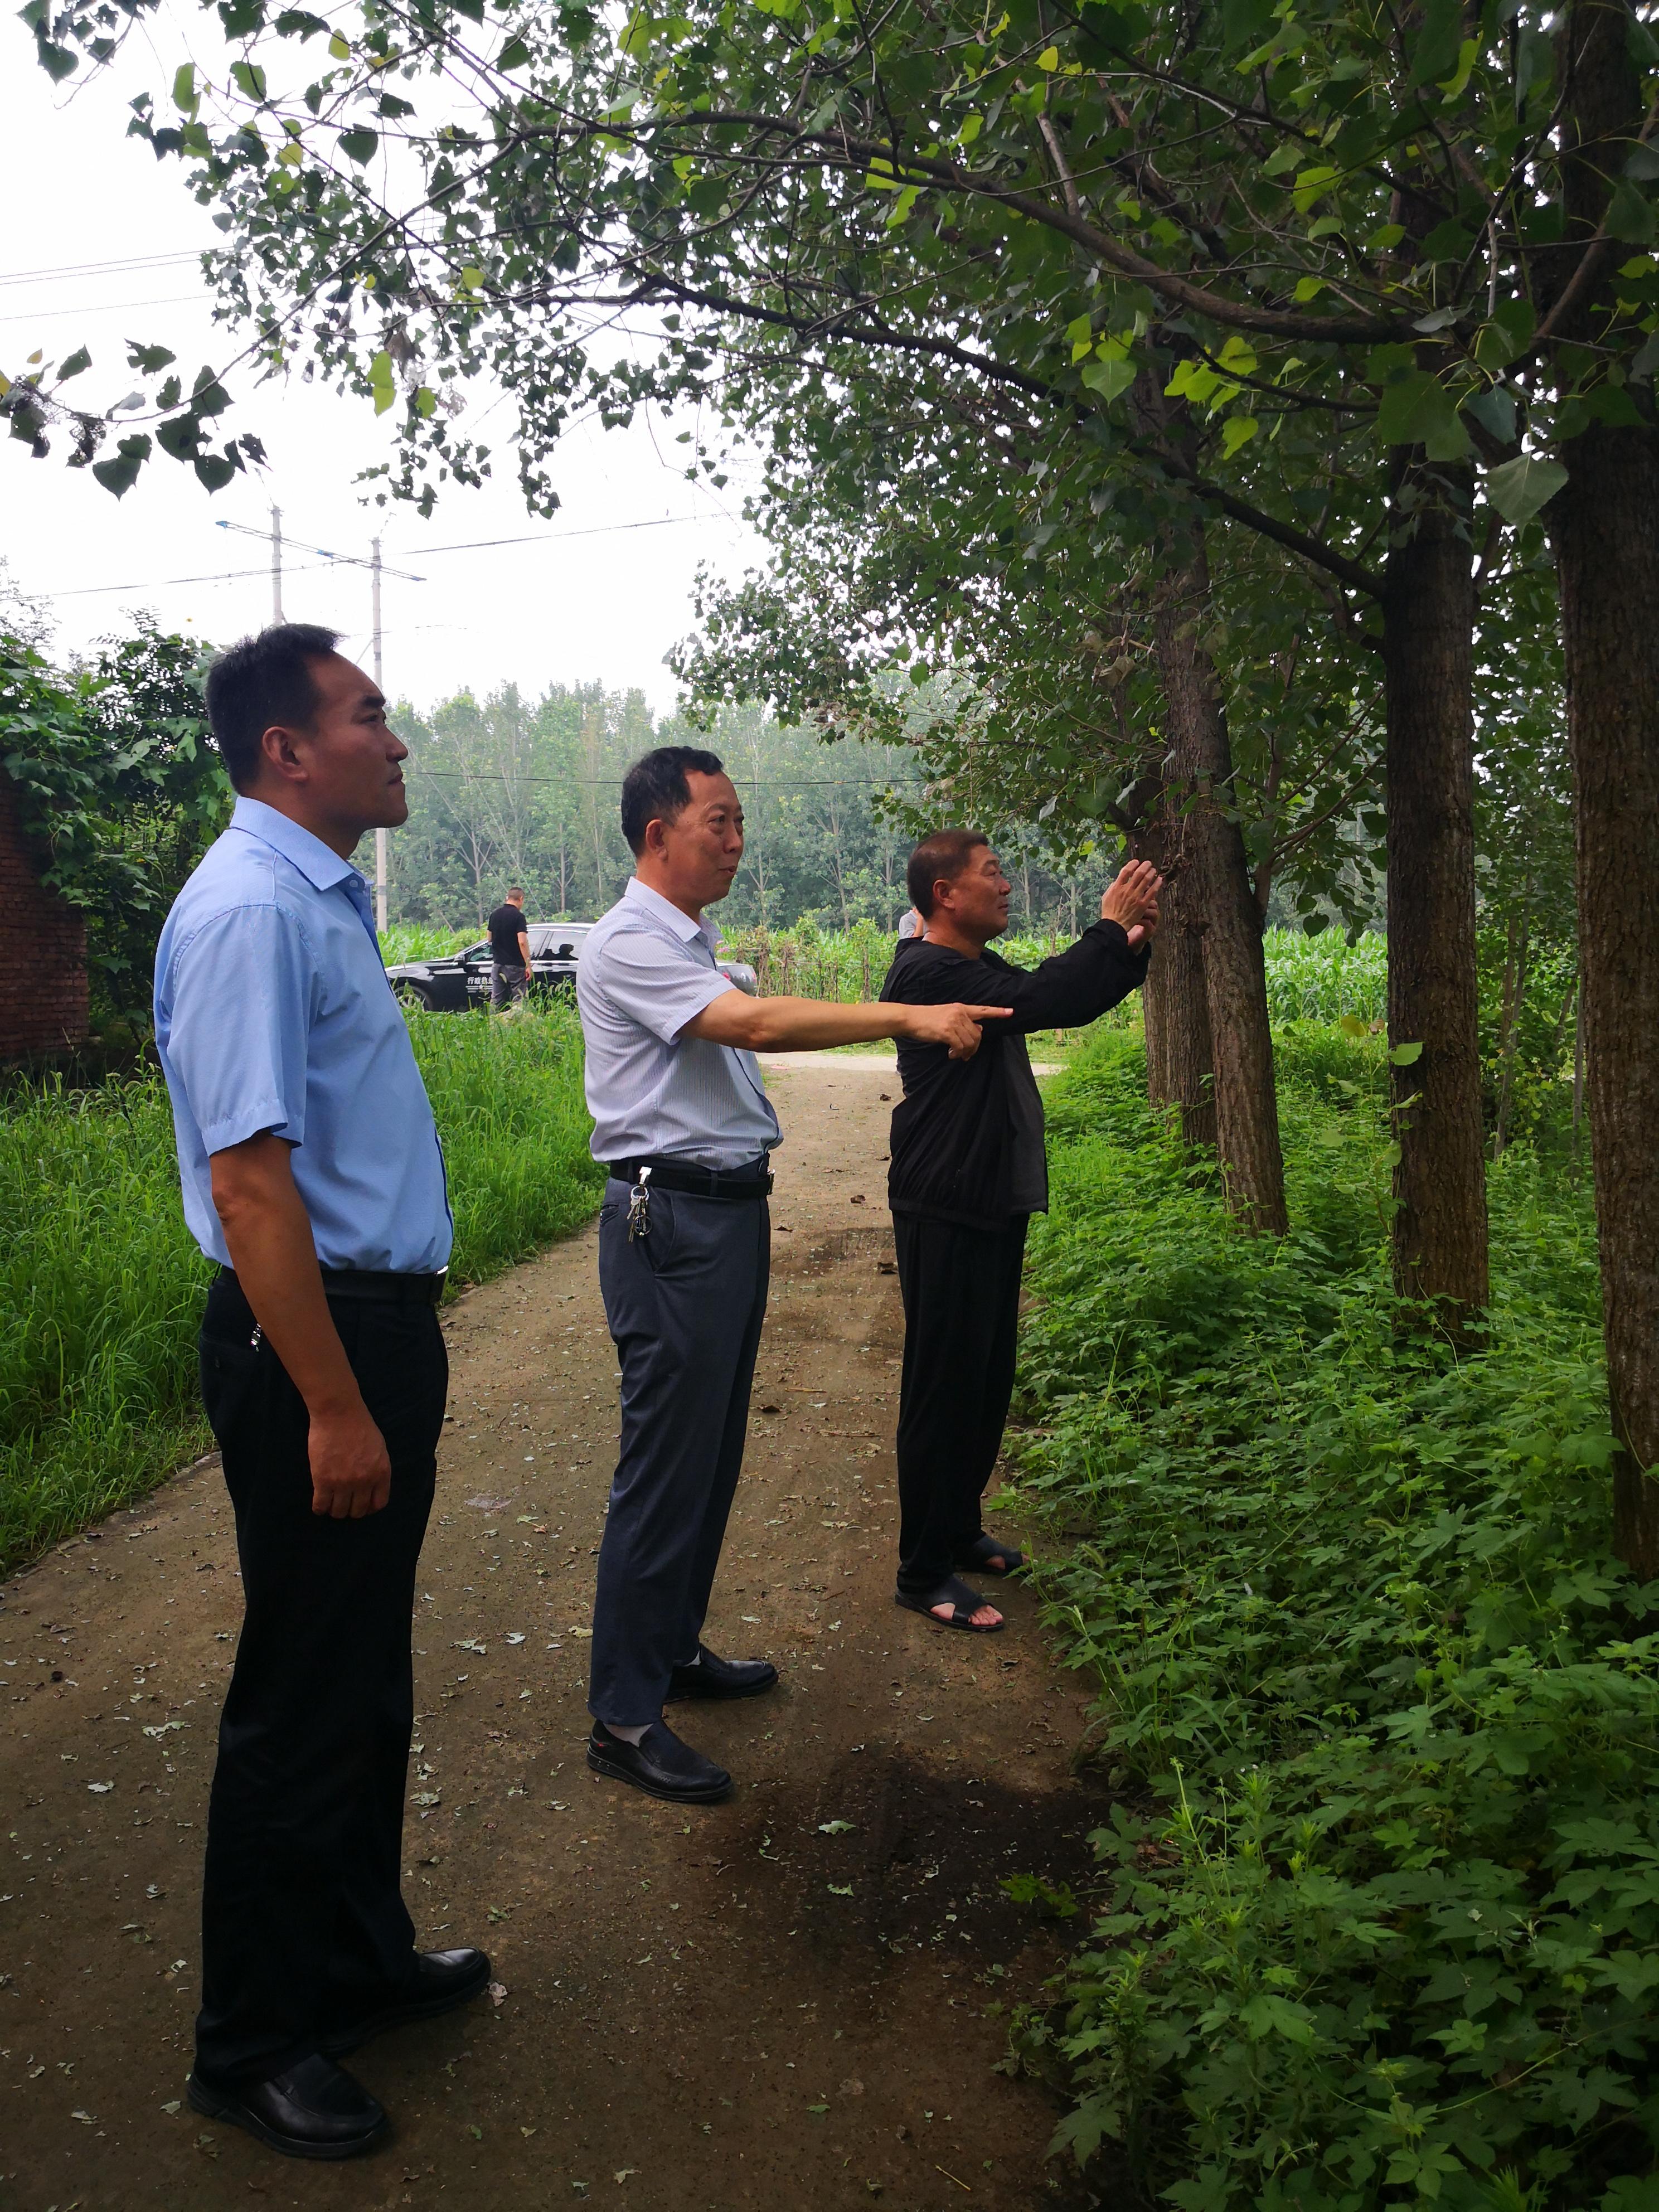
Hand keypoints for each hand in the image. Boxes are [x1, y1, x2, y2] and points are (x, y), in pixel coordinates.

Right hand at [308, 1400, 392, 1518]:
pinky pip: (320, 1505)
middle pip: (358, 1511)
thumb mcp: (379, 1449)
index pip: (379, 1503)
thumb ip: (377, 1469)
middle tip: (344, 1503)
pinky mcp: (323, 1480)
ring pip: (339, 1512)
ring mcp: (343, 1483)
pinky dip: (319, 1508)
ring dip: (335, 1510)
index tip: (362, 1505)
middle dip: (351, 1510)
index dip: (370, 1508)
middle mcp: (364, 1481)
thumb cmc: (359, 1425)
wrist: (338, 1413)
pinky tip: (319, 1504)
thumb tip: (372, 1486)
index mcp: (381, 1473)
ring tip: (331, 1503)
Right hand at [904, 1002, 1013, 1060]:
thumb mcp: (947, 1016)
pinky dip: (957, 1054)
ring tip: (956, 1055)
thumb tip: (980, 1029)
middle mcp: (959, 1013)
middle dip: (975, 1047)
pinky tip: (950, 1054)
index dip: (998, 1012)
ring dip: (966, 1052)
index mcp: (961, 1007)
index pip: (983, 1010)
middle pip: (978, 1034)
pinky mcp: (946, 1031)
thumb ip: (963, 1022)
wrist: (910, 1018)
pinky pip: (960, 1047)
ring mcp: (953, 1021)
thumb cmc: (927, 1019)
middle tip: (966, 1055)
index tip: (1011, 1012)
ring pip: (971, 1042)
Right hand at [1101, 860, 1163, 948]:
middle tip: (1148, 863)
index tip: (1136, 862)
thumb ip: (1113, 886)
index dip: (1132, 864)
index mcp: (1117, 887)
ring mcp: (1135, 897)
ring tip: (1154, 870)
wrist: (1114, 926)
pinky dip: (1157, 884)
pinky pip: (1152, 892)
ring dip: (1151, 873)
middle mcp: (1127, 890)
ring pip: (1146, 880)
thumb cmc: (1109, 912)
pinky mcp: (1142, 904)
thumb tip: (1118, 880)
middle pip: (1138, 873)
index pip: (1126, 870)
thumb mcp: (1106, 896)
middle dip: (1145, 866)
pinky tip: (1160, 880)